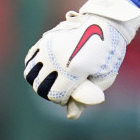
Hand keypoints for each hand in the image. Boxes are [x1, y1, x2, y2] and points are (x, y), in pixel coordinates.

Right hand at [22, 0, 139, 118]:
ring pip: (30, 74)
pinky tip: (47, 69)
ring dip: (39, 81)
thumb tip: (71, 116)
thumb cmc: (109, 52)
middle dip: (50, 93)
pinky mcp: (45, 39)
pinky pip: (30, 60)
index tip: (72, 96)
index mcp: (75, 68)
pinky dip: (34, 68)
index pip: (56, 95)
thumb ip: (85, 97)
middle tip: (64, 88)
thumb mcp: (104, 77)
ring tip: (54, 79)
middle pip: (40, 87)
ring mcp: (49, 47)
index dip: (63, 100)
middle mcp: (58, 57)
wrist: (107, 23)